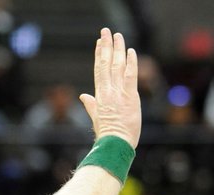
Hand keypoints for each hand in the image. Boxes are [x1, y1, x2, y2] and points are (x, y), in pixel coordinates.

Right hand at [79, 29, 141, 148]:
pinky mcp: (130, 96)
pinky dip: (131, 62)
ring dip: (117, 49)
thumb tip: (83, 96)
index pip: (98, 71)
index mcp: (99, 96)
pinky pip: (130, 75)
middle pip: (106, 64)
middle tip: (106, 31)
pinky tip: (130, 51)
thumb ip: (91, 105)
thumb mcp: (96, 119)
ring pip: (117, 66)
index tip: (99, 43)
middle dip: (106, 46)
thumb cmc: (107, 136)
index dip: (98, 55)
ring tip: (117, 35)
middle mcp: (108, 91)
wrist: (115, 145)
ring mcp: (118, 93)